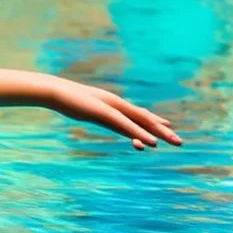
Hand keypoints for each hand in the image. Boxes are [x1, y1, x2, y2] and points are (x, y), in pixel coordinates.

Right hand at [50, 81, 180, 149]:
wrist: (53, 90)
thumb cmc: (64, 98)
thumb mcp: (81, 107)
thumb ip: (90, 111)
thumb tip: (91, 111)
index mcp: (110, 104)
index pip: (136, 113)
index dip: (153, 120)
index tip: (167, 125)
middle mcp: (115, 104)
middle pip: (143, 118)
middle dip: (161, 129)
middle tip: (179, 141)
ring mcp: (111, 107)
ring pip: (140, 121)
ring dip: (158, 133)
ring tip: (175, 142)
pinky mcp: (106, 113)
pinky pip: (127, 126)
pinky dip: (140, 134)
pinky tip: (152, 142)